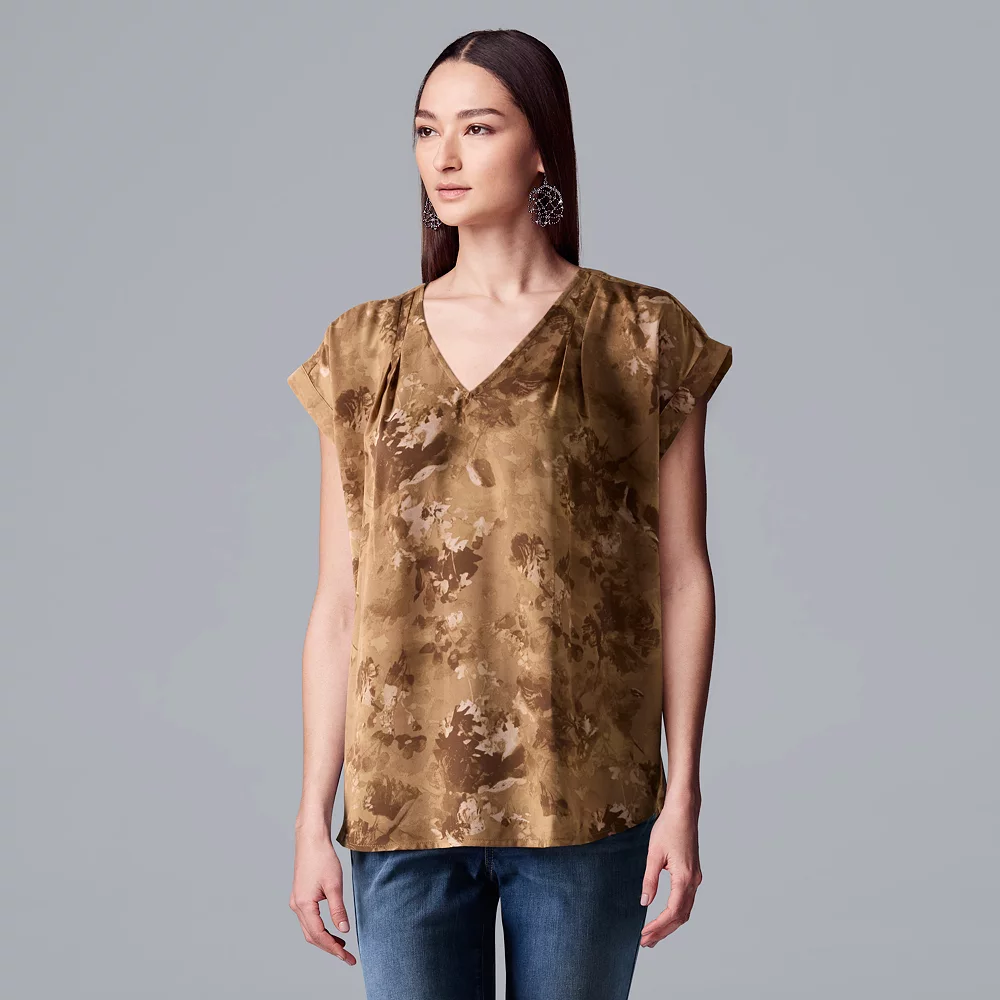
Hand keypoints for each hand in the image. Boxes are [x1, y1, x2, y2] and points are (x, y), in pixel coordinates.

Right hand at [289, 832, 356, 964]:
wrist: (311, 840)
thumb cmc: (323, 859)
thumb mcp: (334, 885)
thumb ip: (338, 910)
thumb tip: (344, 931)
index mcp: (304, 905)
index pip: (319, 935)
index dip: (334, 949)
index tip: (347, 957)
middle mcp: (297, 906)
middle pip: (312, 936)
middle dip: (329, 948)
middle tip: (347, 957)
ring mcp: (297, 902)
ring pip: (309, 929)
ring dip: (324, 940)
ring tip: (342, 946)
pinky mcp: (300, 896)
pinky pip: (309, 920)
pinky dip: (320, 928)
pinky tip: (333, 929)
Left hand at [638, 795, 703, 947]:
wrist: (684, 812)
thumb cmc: (668, 828)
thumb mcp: (654, 854)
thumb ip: (649, 880)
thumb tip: (644, 902)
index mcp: (684, 878)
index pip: (672, 912)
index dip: (659, 927)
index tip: (644, 936)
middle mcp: (693, 881)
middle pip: (680, 916)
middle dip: (663, 931)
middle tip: (646, 942)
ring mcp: (695, 878)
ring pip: (685, 910)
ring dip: (670, 924)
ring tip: (653, 935)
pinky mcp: (693, 874)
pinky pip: (686, 900)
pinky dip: (675, 913)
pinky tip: (664, 916)